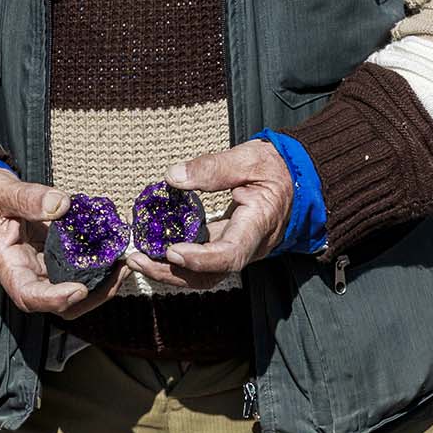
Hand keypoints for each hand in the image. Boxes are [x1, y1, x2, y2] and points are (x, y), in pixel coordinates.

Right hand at [0, 164, 129, 317]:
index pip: (28, 295)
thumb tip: (61, 205)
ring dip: (100, 282)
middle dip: (93, 295)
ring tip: (124, 261)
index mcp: (5, 264)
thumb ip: (27, 197)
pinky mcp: (49, 255)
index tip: (80, 289)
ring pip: (71, 288)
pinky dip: (95, 263)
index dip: (55, 299)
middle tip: (120, 271)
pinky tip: (112, 247)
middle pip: (59, 303)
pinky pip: (74, 267)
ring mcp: (38, 265)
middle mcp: (24, 271)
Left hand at [128, 139, 293, 289]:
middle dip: (171, 273)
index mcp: (258, 225)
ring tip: (136, 258)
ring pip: (203, 274)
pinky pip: (201, 261)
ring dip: (168, 271)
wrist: (297, 180)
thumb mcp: (249, 158)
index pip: (231, 254)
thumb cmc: (277, 168)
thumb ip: (213, 167)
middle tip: (137, 259)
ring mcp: (237, 249)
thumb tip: (172, 177)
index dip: (201, 259)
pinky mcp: (226, 245)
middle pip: (211, 274)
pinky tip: (150, 247)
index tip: (172, 251)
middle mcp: (248, 246)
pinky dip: (174, 259)